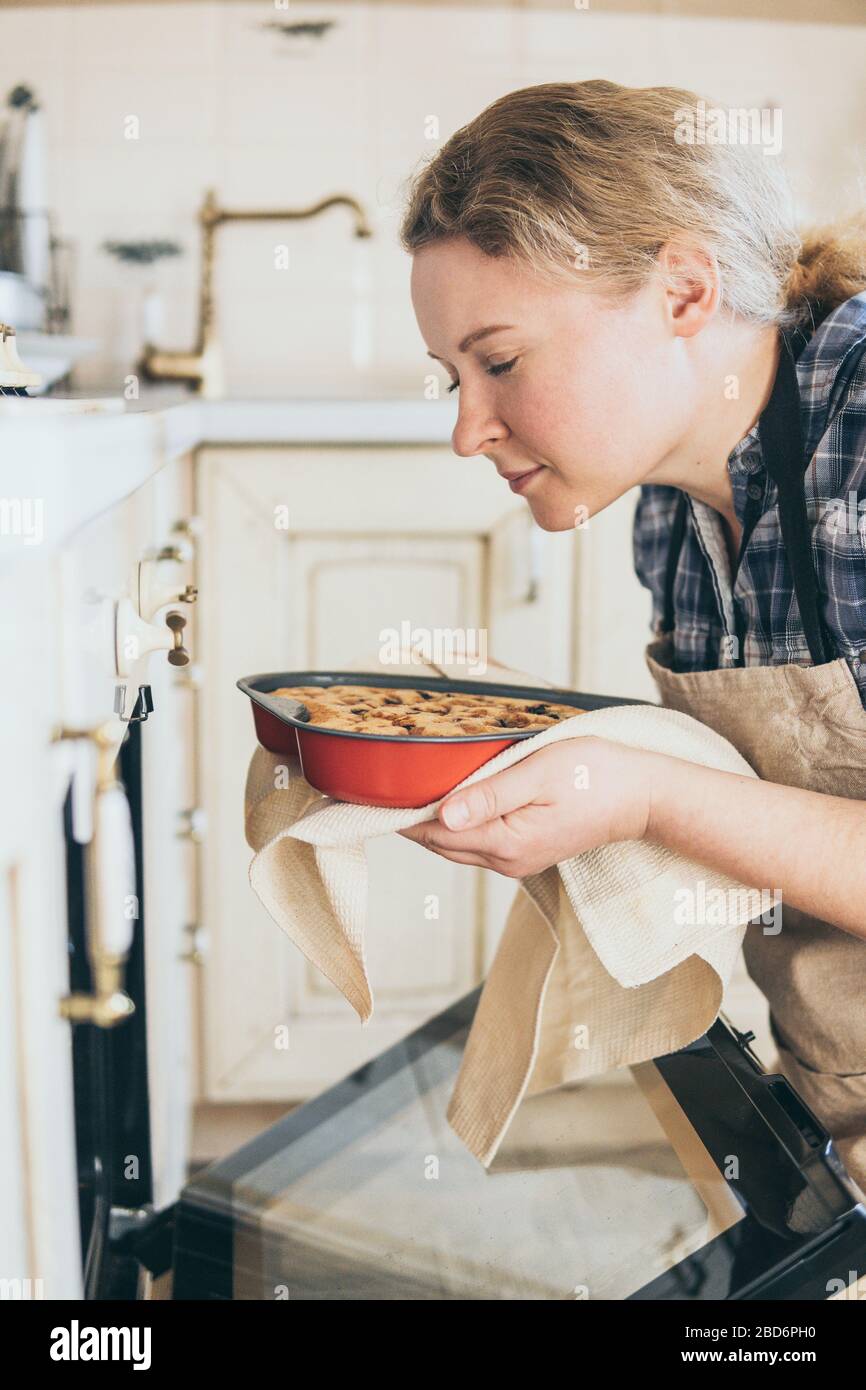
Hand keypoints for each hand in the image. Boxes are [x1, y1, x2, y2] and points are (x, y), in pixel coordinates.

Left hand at [397, 736, 655, 876]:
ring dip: (429, 823)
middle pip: (438, 843)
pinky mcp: (525, 852)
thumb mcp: (538, 775)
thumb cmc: (595, 776)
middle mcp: (506, 860)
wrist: (642, 796)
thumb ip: (488, 796)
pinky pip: (476, 842)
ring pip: (455, 844)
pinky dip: (454, 825)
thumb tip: (442, 813)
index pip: (434, 832)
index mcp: (505, 842)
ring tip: (401, 793)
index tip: (365, 796)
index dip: (399, 814)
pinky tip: (445, 802)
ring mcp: (516, 861)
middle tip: (372, 791)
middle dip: (407, 820)